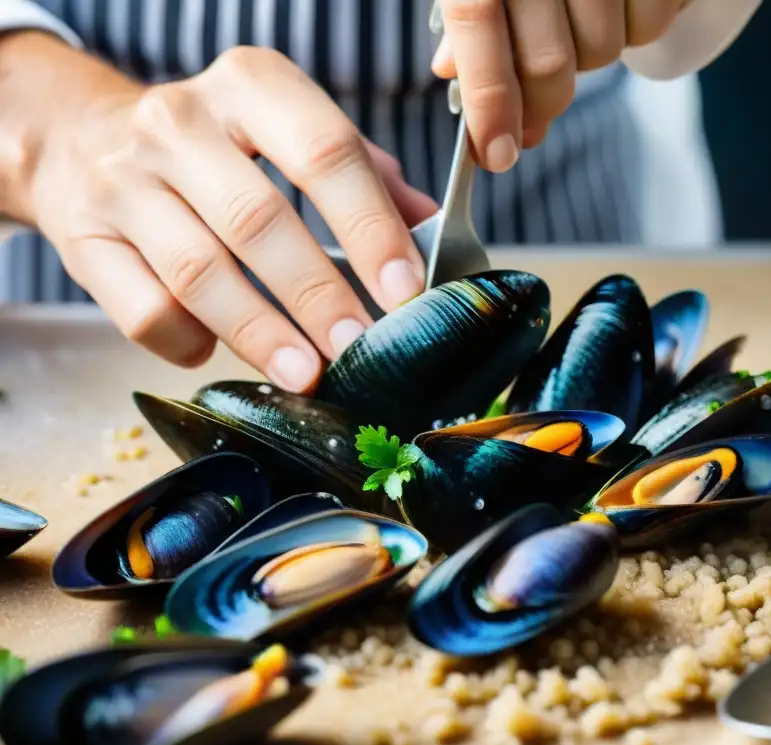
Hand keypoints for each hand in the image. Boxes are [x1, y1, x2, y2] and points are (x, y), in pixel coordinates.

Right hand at [7, 33, 436, 392]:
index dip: (371, 229)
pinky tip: (215, 353)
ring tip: (306, 374)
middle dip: (318, 294)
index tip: (406, 291)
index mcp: (252, 85)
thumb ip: (363, 176)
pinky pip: (144, 309)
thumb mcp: (289, 133)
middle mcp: (180, 122)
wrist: (83, 139)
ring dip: (260, 333)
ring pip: (199, 271)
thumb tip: (430, 233)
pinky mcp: (83, 236)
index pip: (325, 153)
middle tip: (359, 348)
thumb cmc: (216, 149)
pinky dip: (188, 342)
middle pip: (259, 219)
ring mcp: (123, 179)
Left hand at [431, 0, 682, 170]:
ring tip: (579, 20)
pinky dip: (638, 26)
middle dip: (540, 105)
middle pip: (549, 61)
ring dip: (591, 57)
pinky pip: (653, 22)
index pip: (477, 25)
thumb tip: (450, 70)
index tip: (493, 156)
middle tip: (532, 118)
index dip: (488, 100)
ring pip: (604, 49)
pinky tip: (619, 3)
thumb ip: (468, 8)